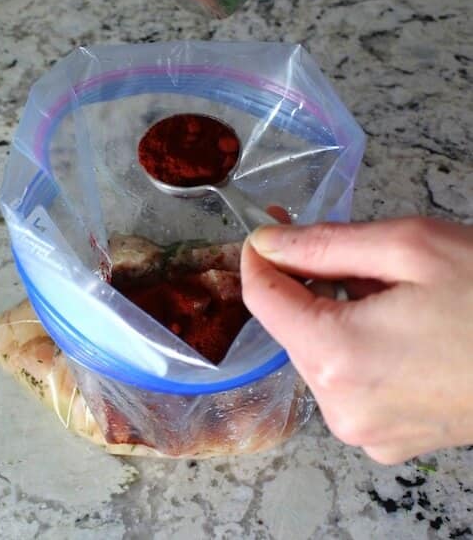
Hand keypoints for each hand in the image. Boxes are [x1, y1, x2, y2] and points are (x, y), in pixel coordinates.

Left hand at [240, 217, 472, 463]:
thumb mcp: (409, 247)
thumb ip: (322, 244)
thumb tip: (265, 241)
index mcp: (338, 357)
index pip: (263, 299)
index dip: (260, 257)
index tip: (269, 227)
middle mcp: (340, 407)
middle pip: (290, 327)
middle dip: (307, 284)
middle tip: (346, 252)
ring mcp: (364, 431)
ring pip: (317, 354)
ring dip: (334, 314)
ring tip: (388, 292)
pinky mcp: (388, 441)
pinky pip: (347, 382)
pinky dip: (355, 347)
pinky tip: (398, 328)